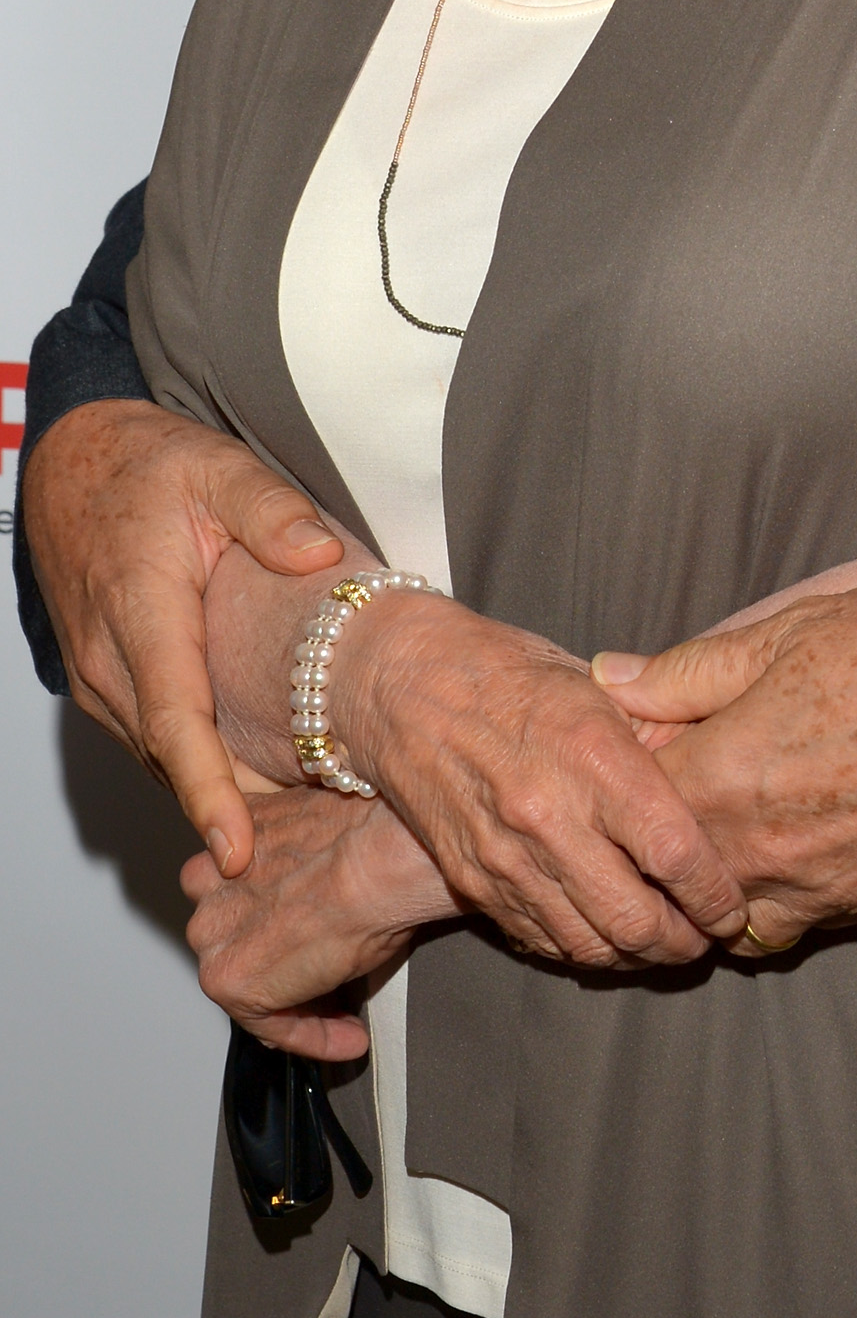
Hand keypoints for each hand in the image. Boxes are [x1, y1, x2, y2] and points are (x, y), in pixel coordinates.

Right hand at [21, 402, 342, 875]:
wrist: (73, 466)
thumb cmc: (149, 466)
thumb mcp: (220, 467)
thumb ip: (271, 509)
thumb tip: (322, 556)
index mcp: (142, 611)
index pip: (175, 721)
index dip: (208, 791)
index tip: (237, 851)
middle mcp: (110, 659)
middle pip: (174, 756)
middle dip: (235, 811)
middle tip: (313, 851)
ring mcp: (100, 678)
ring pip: (161, 754)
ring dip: (218, 791)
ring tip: (301, 824)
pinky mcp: (105, 684)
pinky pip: (152, 737)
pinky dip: (196, 762)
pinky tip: (256, 776)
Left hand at [182, 786, 453, 1057]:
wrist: (379, 859)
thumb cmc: (372, 837)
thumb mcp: (329, 838)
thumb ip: (305, 863)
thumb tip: (336, 885)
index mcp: (233, 830)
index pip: (243, 886)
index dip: (280, 920)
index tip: (318, 940)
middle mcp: (211, 880)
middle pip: (237, 935)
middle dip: (279, 960)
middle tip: (332, 979)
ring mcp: (214, 932)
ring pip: (247, 979)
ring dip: (292, 1002)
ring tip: (345, 1017)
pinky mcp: (228, 979)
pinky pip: (266, 1022)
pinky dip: (308, 1036)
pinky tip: (346, 1038)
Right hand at [332, 591, 747, 969]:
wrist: (407, 685)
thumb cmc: (514, 674)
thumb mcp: (599, 689)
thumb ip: (657, 741)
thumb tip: (718, 782)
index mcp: (594, 756)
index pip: (675, 852)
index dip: (715, 893)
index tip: (734, 904)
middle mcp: (550, 816)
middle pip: (635, 920)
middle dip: (683, 942)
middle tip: (706, 938)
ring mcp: (506, 857)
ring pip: (588, 945)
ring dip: (635, 956)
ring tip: (662, 943)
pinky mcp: (472, 882)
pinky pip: (541, 939)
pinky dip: (582, 948)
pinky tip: (605, 934)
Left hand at [595, 578, 856, 950]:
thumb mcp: (796, 630)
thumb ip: (693, 671)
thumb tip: (612, 680)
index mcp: (728, 777)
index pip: (631, 807)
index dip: (626, 773)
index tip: (637, 745)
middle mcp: (765, 851)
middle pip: (673, 878)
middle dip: (663, 842)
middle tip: (681, 790)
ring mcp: (825, 889)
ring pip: (737, 919)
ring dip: (723, 884)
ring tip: (740, 829)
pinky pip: (806, 921)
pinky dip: (788, 898)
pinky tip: (807, 844)